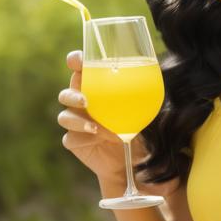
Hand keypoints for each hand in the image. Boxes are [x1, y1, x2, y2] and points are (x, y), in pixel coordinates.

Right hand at [57, 51, 150, 185]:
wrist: (133, 159)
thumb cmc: (139, 128)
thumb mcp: (147, 109)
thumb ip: (146, 92)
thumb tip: (157, 71)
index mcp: (96, 88)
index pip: (80, 70)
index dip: (75, 61)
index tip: (78, 60)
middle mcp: (82, 104)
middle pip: (66, 94)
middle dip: (72, 95)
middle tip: (85, 100)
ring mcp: (76, 124)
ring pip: (64, 117)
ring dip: (77, 120)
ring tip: (94, 127)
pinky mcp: (75, 142)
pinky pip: (70, 138)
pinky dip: (83, 137)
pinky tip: (97, 138)